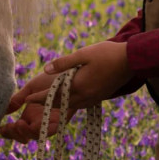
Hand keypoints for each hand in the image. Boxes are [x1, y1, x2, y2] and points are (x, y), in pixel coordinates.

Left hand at [0, 41, 131, 142]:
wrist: (132, 61)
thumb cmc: (107, 54)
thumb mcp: (83, 54)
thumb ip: (64, 63)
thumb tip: (46, 69)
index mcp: (79, 85)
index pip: (54, 94)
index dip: (40, 97)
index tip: (26, 100)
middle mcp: (85, 96)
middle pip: (60, 103)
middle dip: (46, 104)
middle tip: (32, 105)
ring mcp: (93, 98)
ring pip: (71, 105)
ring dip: (58, 106)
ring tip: (46, 104)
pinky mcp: (99, 97)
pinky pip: (80, 104)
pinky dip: (70, 103)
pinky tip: (67, 100)